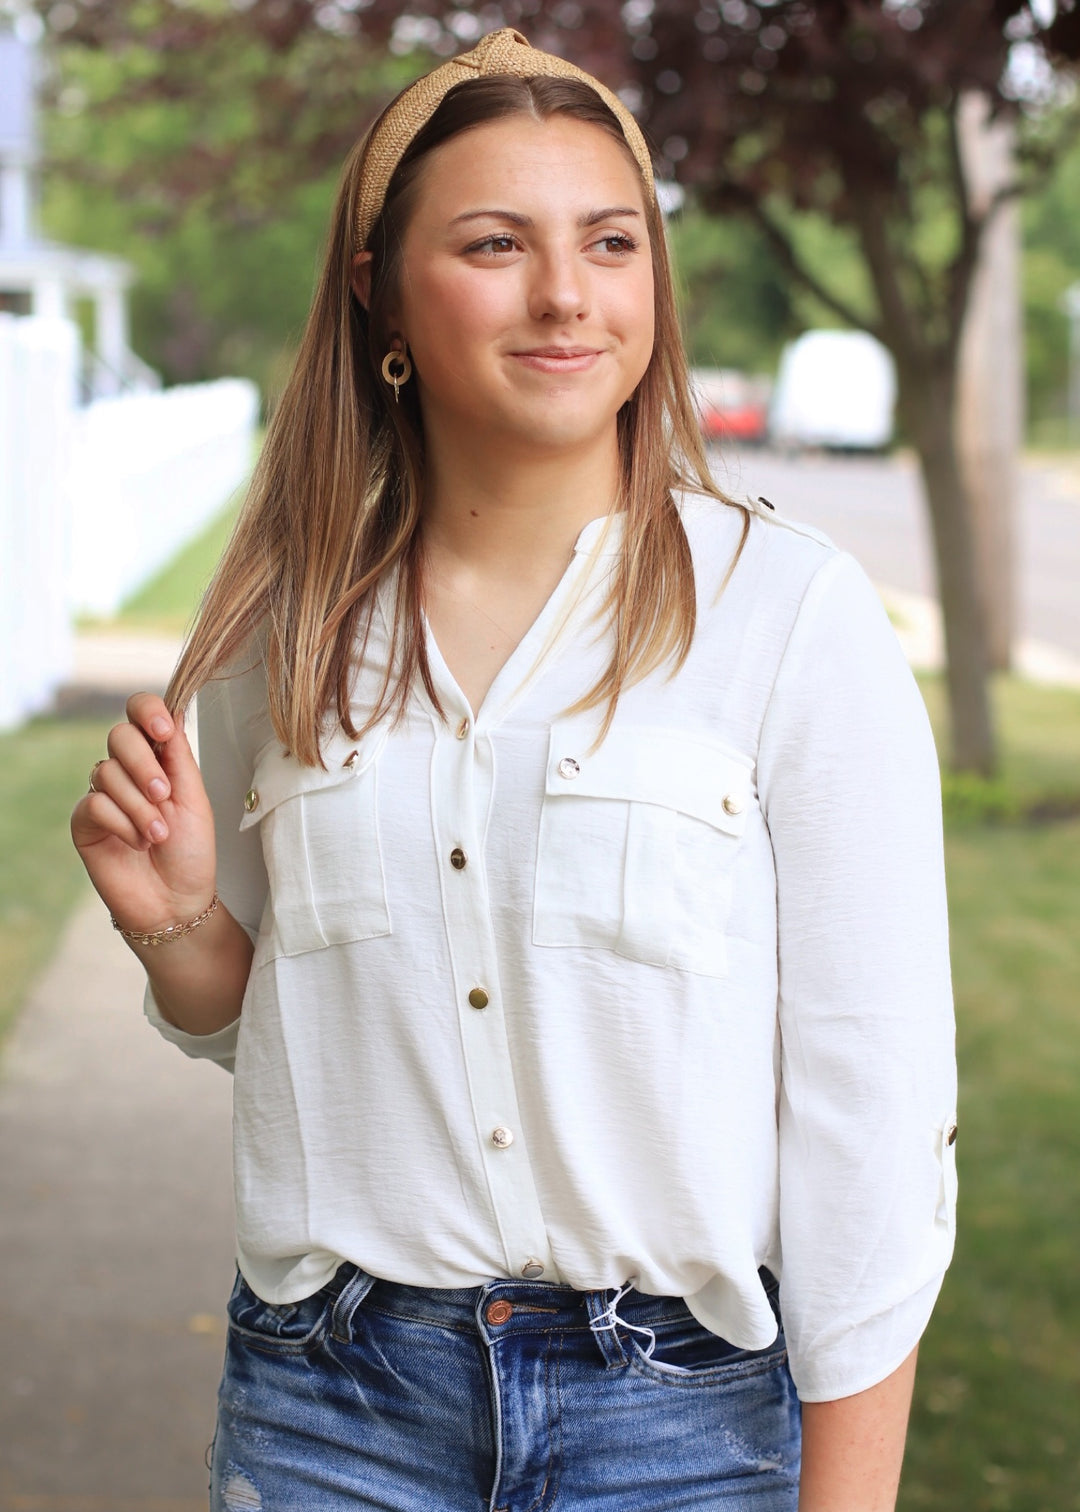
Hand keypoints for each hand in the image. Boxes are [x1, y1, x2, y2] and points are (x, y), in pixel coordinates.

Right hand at [71, 693, 216, 934]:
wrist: (177, 901)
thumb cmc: (191, 853)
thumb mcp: (194, 798)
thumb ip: (179, 755)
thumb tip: (174, 708)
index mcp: (158, 759)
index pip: (141, 714)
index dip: (147, 712)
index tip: (163, 731)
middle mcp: (128, 772)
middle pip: (119, 735)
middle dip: (144, 765)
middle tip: (164, 796)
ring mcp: (104, 795)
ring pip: (107, 772)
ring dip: (139, 806)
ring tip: (158, 835)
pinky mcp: (85, 821)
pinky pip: (95, 803)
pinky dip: (122, 824)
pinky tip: (136, 844)